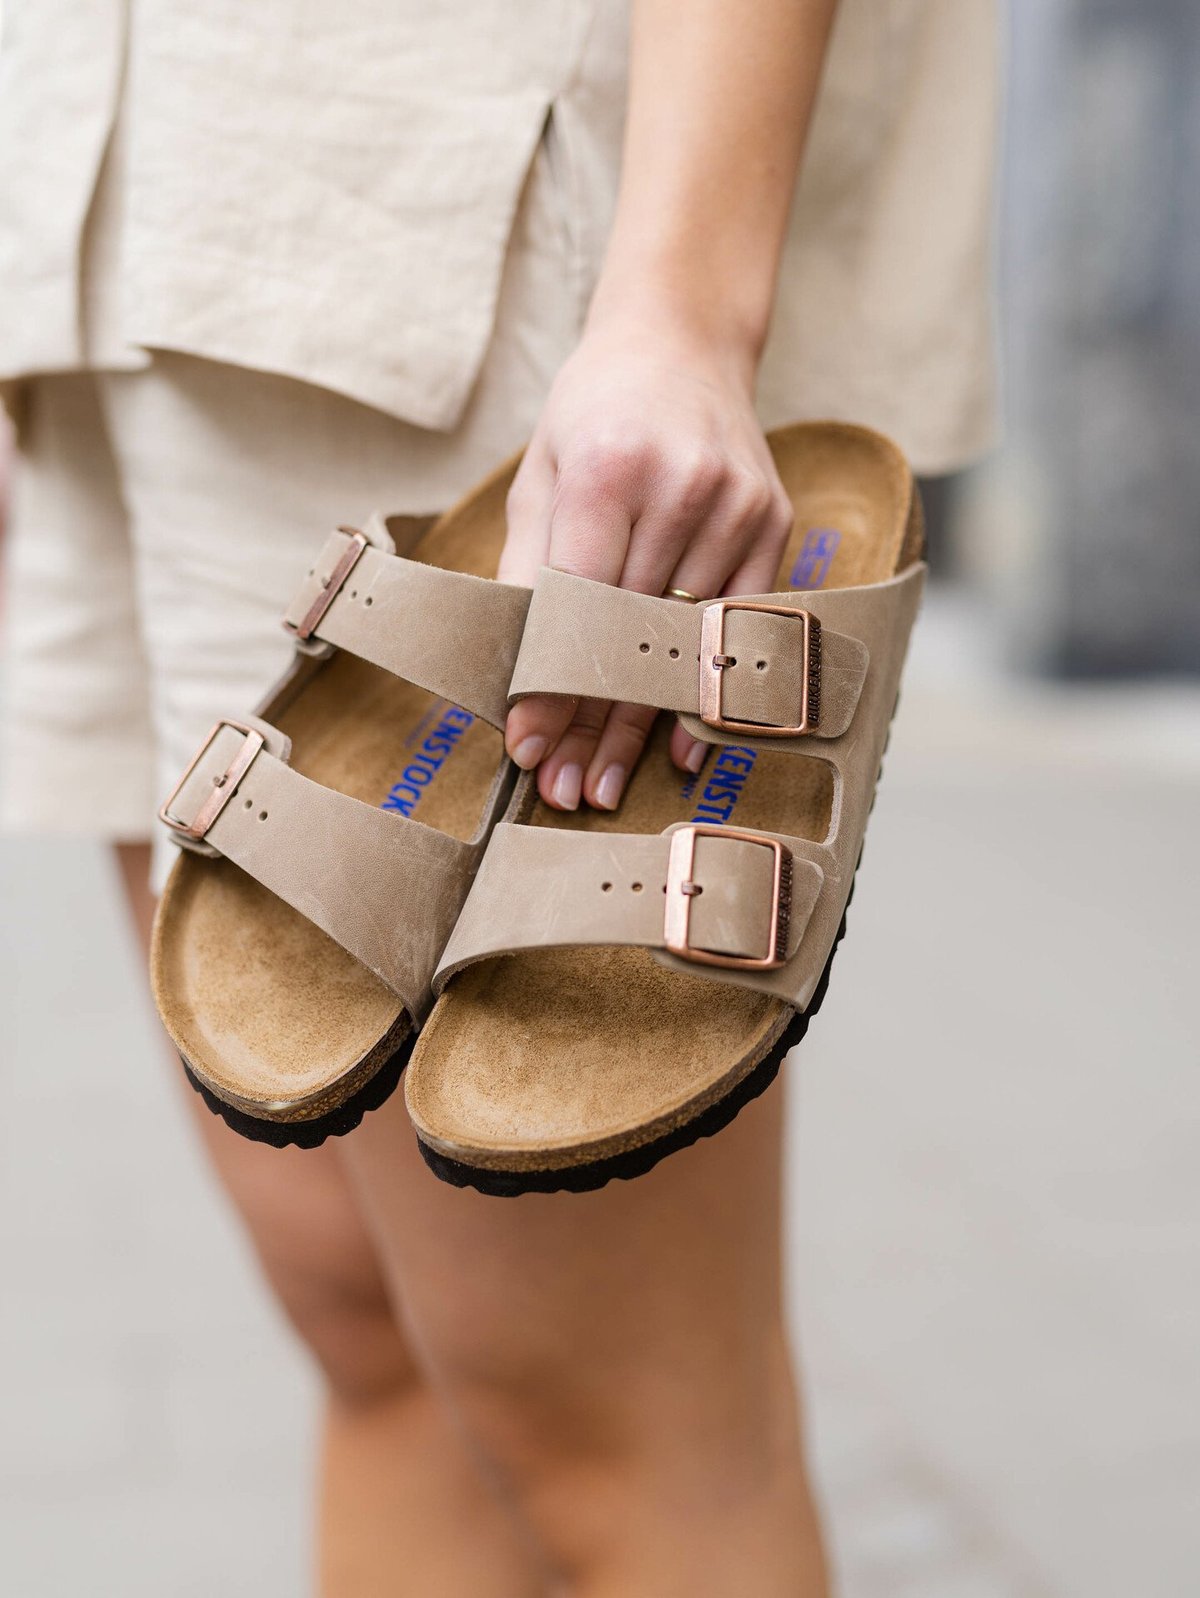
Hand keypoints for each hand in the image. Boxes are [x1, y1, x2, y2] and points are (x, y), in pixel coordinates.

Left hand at [498, 309, 792, 810]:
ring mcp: (739, 506)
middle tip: (566, 791)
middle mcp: (684, 487)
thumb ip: (527, 568)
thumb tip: (513, 675)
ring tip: (603, 782)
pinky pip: (738, 628)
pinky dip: (703, 690)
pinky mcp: (773, 523)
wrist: (680, 346)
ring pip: (682, 644)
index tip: (528, 747)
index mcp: (611, 467)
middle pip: (631, 635)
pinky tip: (678, 748)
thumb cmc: (594, 415)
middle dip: (593, 723)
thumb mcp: (541, 476)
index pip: (576, 601)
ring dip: (640, 723)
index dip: (550, 682)